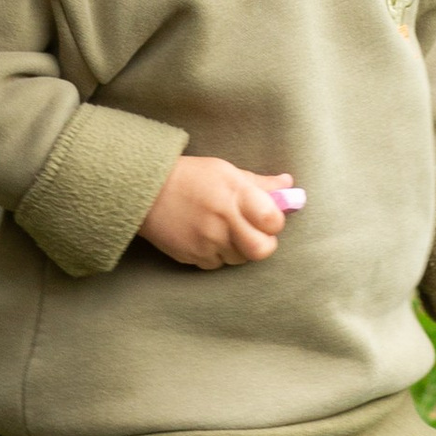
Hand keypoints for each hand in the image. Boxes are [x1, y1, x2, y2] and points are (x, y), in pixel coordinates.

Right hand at [140, 154, 298, 268]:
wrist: (147, 191)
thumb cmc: (191, 177)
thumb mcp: (227, 171)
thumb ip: (260, 183)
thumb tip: (289, 185)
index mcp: (235, 194)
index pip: (272, 220)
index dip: (275, 222)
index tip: (268, 217)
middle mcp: (223, 220)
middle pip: (261, 250)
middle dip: (263, 244)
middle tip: (254, 233)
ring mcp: (207, 241)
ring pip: (240, 259)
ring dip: (238, 248)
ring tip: (225, 230)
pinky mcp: (192, 256)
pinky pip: (217, 265)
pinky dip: (217, 255)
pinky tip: (206, 237)